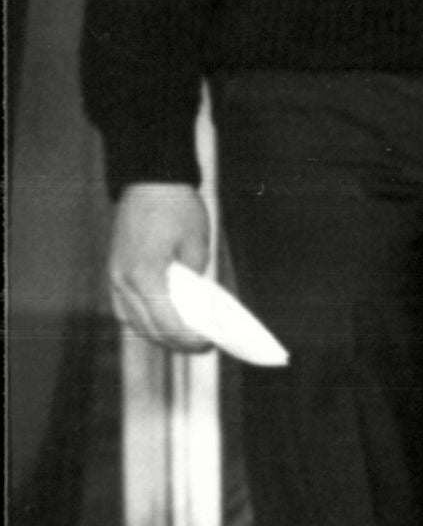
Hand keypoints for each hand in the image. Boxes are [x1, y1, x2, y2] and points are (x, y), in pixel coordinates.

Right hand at [105, 183, 217, 351]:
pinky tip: (159, 320)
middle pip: (145, 327)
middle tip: (200, 347)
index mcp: (145, 276)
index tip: (207, 346)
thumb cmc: (177, 208)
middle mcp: (122, 279)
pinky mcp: (112, 267)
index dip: (188, 341)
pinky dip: (141, 316)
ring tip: (181, 338)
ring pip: (129, 318)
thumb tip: (198, 306)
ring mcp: (113, 274)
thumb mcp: (198, 246)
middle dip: (174, 343)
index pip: (166, 323)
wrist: (148, 178)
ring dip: (154, 332)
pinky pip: (123, 303)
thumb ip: (195, 280)